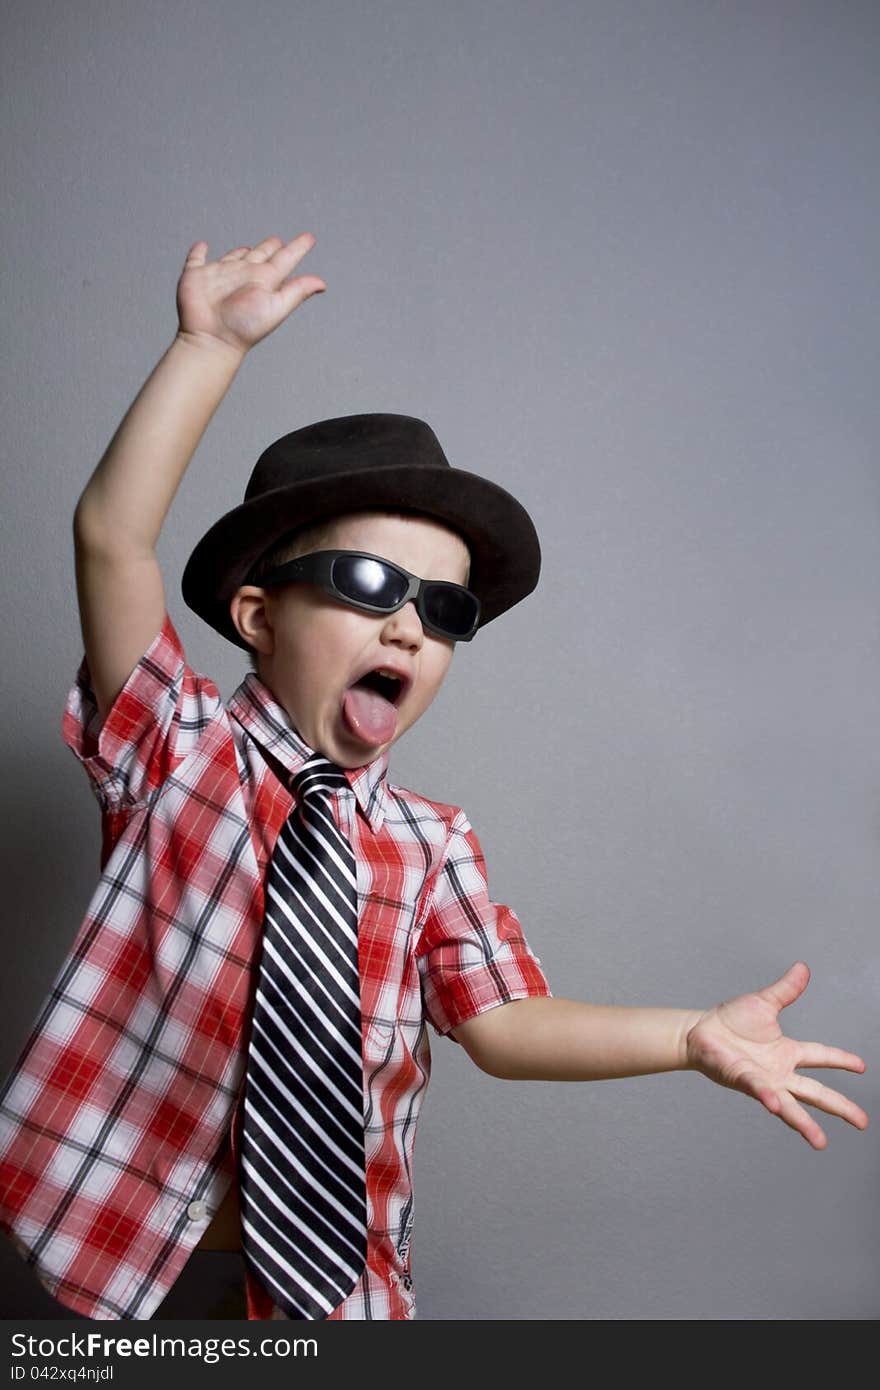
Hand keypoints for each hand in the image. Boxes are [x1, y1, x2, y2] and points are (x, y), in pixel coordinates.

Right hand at [175, 233, 325, 354]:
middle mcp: (244, 275)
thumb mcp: (276, 306)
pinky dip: (198, 252)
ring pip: (232, 257)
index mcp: (264, 280)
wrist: (211, 339)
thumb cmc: (245, 327)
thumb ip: (297, 291)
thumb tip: (322, 284)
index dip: (298, 248)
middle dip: (268, 247)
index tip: (309, 238)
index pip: (285, 259)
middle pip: (260, 255)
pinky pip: (196, 260)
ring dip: (239, 251)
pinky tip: (201, 246)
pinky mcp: (196, 276)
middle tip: (277, 241)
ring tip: (247, 248)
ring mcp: (220, 275)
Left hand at [684, 961, 868, 1148]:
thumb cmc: (729, 1021)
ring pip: (790, 1105)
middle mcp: (779, 1071)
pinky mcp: (743, 1080)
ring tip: (820, 1141)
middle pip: (816, 1091)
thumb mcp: (763, 1001)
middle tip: (863, 1122)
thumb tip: (803, 968)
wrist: (699, 1030)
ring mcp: (763, 1080)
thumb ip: (786, 990)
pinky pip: (758, 1090)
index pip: (821, 1056)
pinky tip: (776, 1104)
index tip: (862, 1067)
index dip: (842, 1060)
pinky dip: (768, 1097)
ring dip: (805, 1124)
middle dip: (840, 1107)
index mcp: (787, 1052)